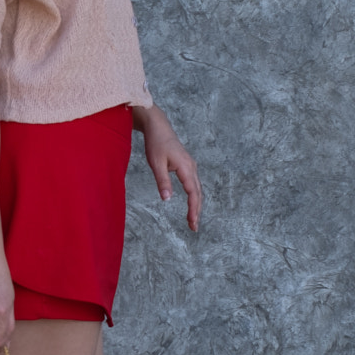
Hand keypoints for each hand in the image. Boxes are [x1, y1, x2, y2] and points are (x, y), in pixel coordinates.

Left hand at [138, 108, 202, 230]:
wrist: (158, 127)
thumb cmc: (156, 143)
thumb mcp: (156, 163)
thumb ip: (162, 181)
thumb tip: (167, 199)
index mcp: (185, 167)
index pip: (193, 193)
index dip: (193, 209)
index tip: (192, 222)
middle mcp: (191, 167)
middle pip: (198, 193)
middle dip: (197, 211)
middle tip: (194, 227)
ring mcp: (191, 166)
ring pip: (197, 189)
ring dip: (196, 204)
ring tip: (192, 219)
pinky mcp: (187, 165)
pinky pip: (194, 183)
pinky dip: (194, 195)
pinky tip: (191, 203)